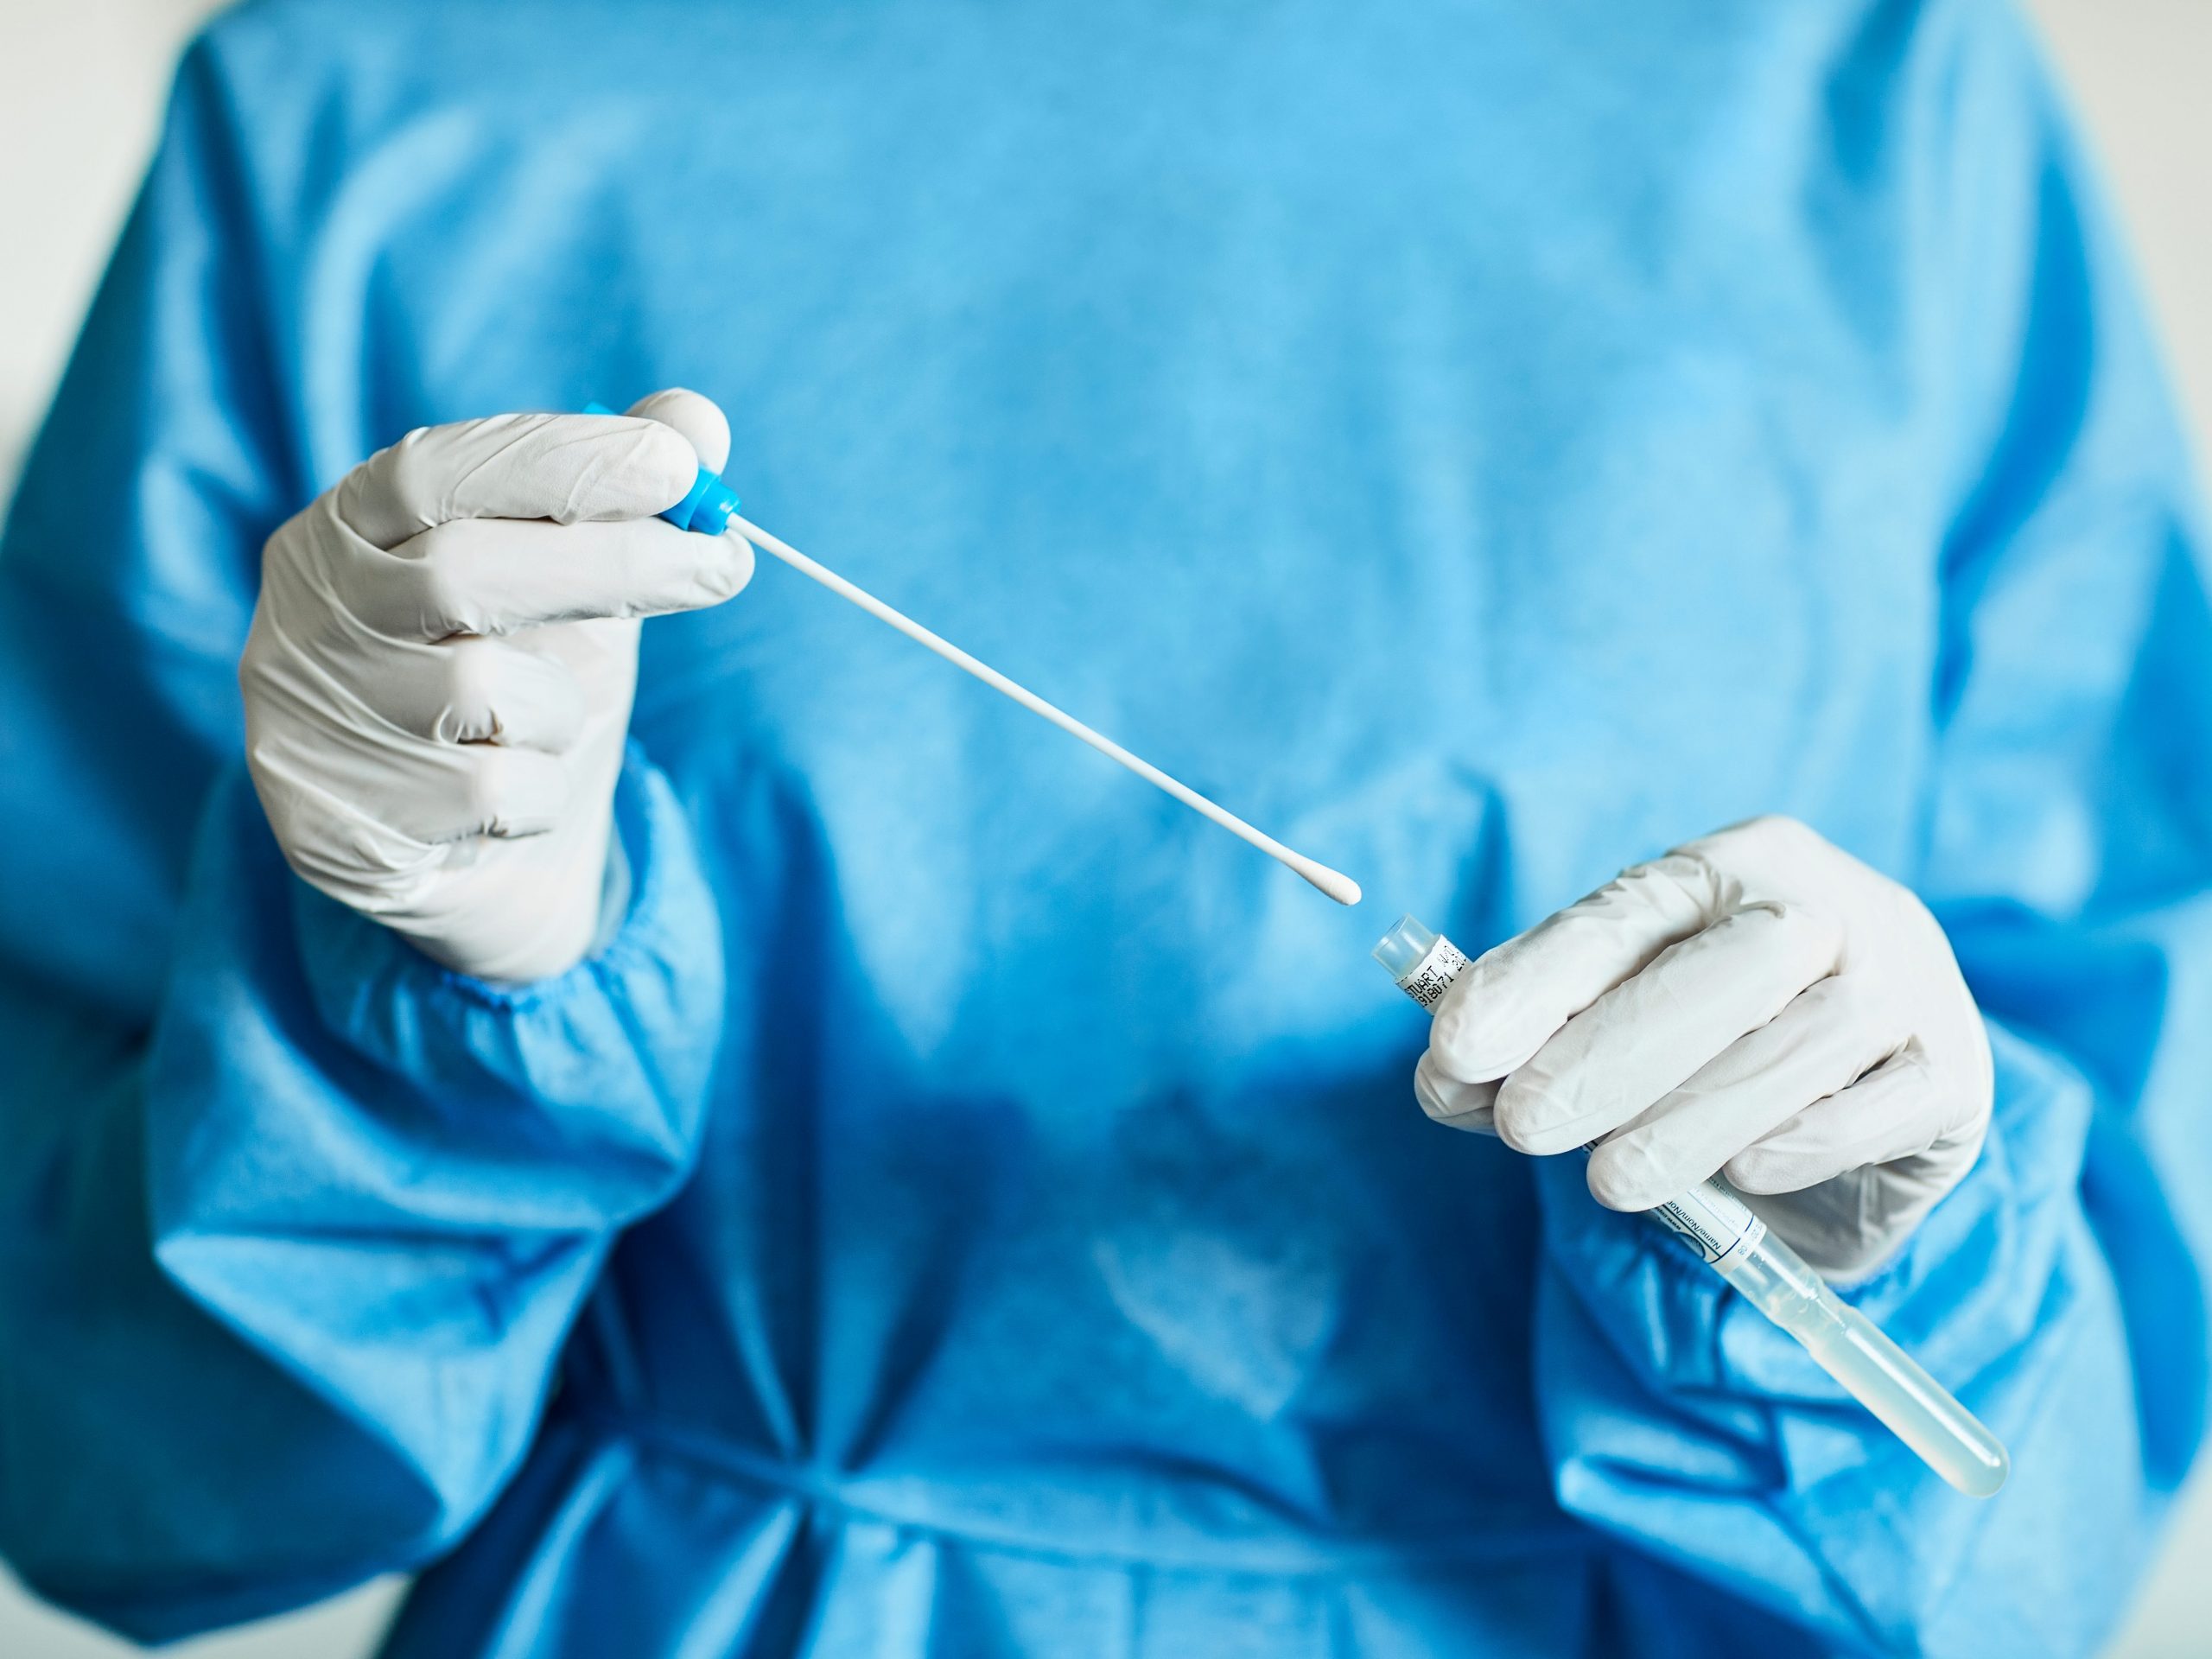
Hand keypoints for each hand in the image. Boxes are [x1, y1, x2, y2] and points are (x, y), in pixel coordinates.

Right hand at [241, 391, 751, 981]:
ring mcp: (309, 724)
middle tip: (725, 564)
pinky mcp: (337, 828)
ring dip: (566, 703)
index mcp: (343, 532)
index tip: (677, 466)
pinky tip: (520, 797)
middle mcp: (306, 617)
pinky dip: (543, 790)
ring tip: (556, 721)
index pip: (433, 469)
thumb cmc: (523, 688)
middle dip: (612, 562)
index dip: (558, 460)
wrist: (478, 858)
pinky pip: (495, 792)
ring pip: (486, 690)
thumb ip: (624, 501)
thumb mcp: (578, 587)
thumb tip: (699, 419)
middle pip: (461, 569)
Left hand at [1414, 816, 1992, 1277]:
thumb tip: (1445, 1080)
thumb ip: (1527, 1052)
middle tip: (1523, 1128)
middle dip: (1611, 1051)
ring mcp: (1905, 977)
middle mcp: (1825, 901)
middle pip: (1727, 966)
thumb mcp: (1610, 1031)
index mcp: (1722, 869)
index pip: (1620, 917)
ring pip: (1808, 1037)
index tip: (1453, 1047)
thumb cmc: (1711, 1050)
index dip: (1533, 982)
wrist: (1863, 1100)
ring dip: (1694, 1116)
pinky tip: (1744, 1173)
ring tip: (1611, 1180)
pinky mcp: (1955, 1067)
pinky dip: (1810, 1138)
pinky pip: (1888, 1102)